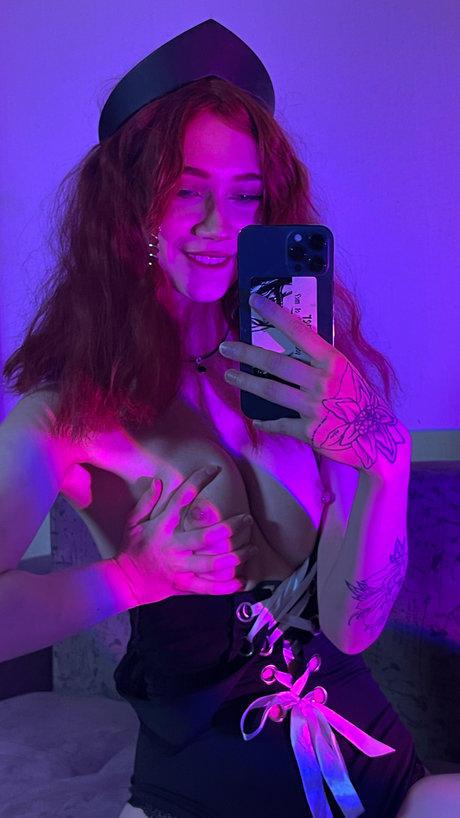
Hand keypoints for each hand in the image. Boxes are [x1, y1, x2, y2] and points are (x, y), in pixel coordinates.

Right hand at [114, 466, 253, 605]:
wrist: (123, 581)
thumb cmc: (131, 549)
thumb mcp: (133, 522)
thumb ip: (146, 502)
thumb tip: (159, 481)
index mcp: (161, 527)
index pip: (181, 499)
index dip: (197, 481)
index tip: (213, 469)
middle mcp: (173, 547)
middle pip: (206, 536)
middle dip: (230, 527)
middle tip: (247, 519)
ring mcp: (179, 568)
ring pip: (212, 564)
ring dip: (236, 556)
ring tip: (253, 548)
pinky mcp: (183, 586)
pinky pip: (207, 588)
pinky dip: (225, 587)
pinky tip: (241, 581)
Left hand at [220, 293, 407, 472]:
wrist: (377, 438)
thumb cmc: (361, 400)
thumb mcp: (346, 372)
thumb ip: (321, 361)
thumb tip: (293, 347)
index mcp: (332, 361)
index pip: (298, 331)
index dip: (274, 314)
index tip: (254, 300)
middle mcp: (322, 381)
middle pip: (274, 363)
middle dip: (246, 353)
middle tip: (226, 348)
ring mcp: (314, 406)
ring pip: (270, 390)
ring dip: (246, 382)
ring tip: (230, 374)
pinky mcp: (309, 431)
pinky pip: (279, 423)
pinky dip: (266, 422)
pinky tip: (256, 418)